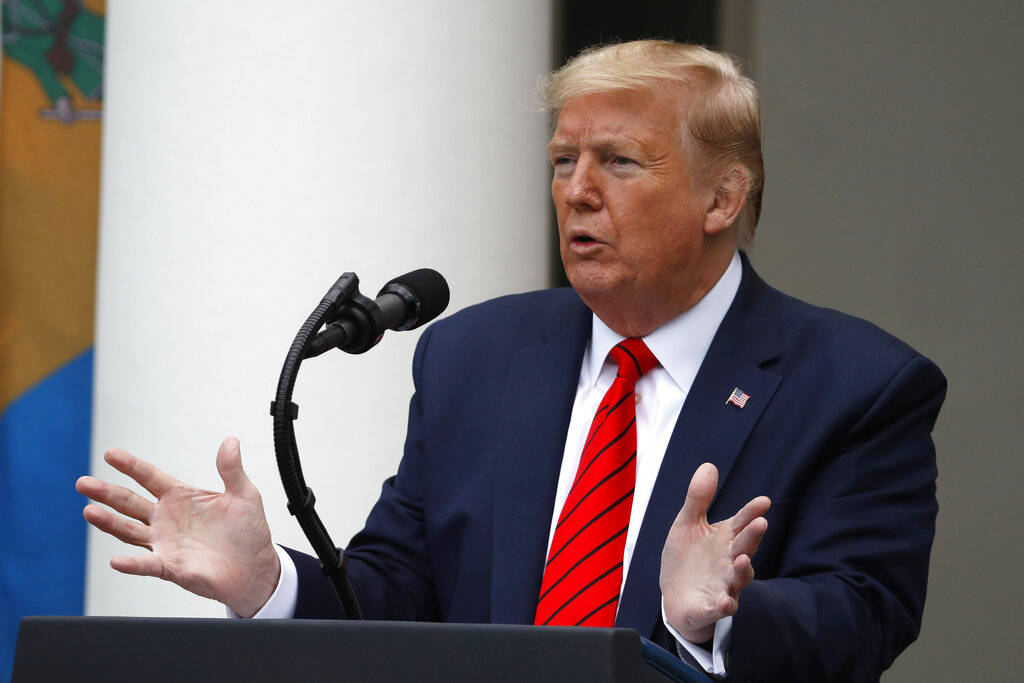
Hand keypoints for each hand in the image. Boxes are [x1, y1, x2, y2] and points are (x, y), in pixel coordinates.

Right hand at [75, 437, 280, 616]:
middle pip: (130, 502)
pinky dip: (132, 564)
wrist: (256, 568)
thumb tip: (231, 441)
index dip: (131, 466)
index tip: (110, 454)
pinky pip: (147, 564)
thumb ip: (232, 469)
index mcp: (181, 497)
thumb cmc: (247, 531)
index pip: (150, 477)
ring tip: (89, 511)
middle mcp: (166, 519)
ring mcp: (165, 543)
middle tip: (83, 483)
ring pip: (130, 531)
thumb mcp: (244, 495)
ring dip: (109, 523)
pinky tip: (117, 561)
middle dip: (106, 493)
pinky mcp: (171, 567)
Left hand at [660, 462, 769, 643]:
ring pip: (739, 578)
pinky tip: (725, 601)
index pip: (742, 522)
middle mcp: (730, 561)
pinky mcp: (711, 607)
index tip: (763, 501)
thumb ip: (698, 498)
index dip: (752, 512)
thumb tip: (709, 465)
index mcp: (726, 539)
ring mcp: (724, 584)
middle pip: (745, 547)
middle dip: (753, 536)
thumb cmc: (687, 558)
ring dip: (743, 570)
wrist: (676, 596)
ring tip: (743, 559)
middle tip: (760, 523)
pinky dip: (724, 605)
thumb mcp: (687, 524)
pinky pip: (722, 607)